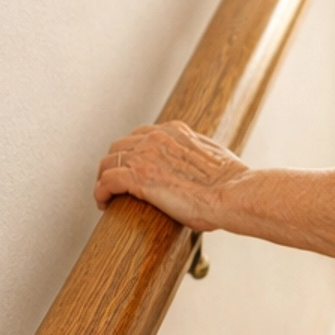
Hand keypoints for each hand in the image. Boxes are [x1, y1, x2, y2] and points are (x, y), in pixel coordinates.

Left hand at [94, 120, 246, 228]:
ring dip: (104, 177)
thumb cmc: (232, 184)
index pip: (142, 135)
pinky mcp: (138, 177)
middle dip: (116, 163)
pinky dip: (101, 192)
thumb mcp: (215, 159)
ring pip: (108, 161)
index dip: (133, 152)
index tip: (132, 166)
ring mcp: (145, 156)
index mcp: (176, 132)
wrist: (234, 194)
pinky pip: (106, 180)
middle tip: (116, 183)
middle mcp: (157, 138)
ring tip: (107, 195)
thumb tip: (200, 171)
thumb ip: (199, 158)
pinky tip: (104, 203)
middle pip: (120, 146)